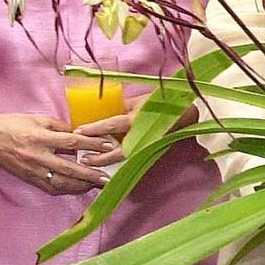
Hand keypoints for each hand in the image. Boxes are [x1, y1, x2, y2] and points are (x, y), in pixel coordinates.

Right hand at [0, 110, 111, 194]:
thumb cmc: (13, 125)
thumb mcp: (38, 118)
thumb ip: (60, 126)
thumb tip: (80, 133)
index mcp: (40, 138)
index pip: (72, 141)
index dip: (92, 144)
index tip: (109, 145)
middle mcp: (37, 156)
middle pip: (68, 168)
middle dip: (90, 174)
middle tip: (107, 178)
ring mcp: (33, 170)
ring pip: (60, 183)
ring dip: (81, 186)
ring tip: (97, 185)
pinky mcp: (29, 179)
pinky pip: (51, 187)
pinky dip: (67, 189)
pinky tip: (79, 187)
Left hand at [72, 92, 196, 166]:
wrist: (187, 115)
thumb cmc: (161, 104)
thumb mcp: (139, 100)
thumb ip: (121, 107)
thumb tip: (100, 111)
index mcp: (137, 119)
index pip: (111, 125)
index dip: (94, 129)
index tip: (78, 131)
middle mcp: (142, 134)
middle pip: (117, 150)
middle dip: (99, 156)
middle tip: (83, 157)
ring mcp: (147, 145)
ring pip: (124, 158)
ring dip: (107, 162)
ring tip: (91, 162)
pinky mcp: (151, 150)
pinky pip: (131, 158)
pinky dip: (118, 162)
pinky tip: (108, 164)